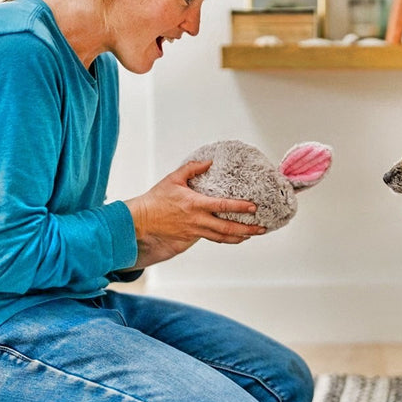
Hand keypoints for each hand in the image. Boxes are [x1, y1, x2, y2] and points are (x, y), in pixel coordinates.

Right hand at [123, 160, 264, 268]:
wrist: (141, 221)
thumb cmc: (156, 199)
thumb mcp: (173, 179)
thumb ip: (192, 169)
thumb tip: (209, 162)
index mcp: (195, 204)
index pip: (223, 207)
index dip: (240, 207)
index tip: (253, 207)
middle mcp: (197, 220)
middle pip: (227, 228)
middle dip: (247, 229)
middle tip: (261, 228)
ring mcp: (194, 232)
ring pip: (222, 238)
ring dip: (239, 237)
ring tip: (252, 234)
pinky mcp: (191, 239)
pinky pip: (212, 239)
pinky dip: (226, 239)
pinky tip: (235, 238)